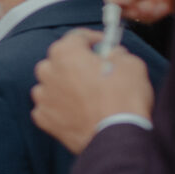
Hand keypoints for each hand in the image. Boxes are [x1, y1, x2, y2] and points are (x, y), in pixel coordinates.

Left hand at [31, 29, 155, 154]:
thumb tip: (112, 54)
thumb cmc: (124, 99)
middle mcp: (48, 72)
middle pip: (60, 60)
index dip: (93, 39)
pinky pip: (49, 106)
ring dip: (65, 85)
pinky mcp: (43, 119)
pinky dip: (60, 107)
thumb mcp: (131, 64)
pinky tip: (78, 111)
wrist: (117, 137)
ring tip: (86, 94)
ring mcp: (43, 97)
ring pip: (51, 84)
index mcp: (66, 53)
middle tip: (96, 71)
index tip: (103, 45)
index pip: (76, 36)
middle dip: (76, 63)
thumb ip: (117, 53)